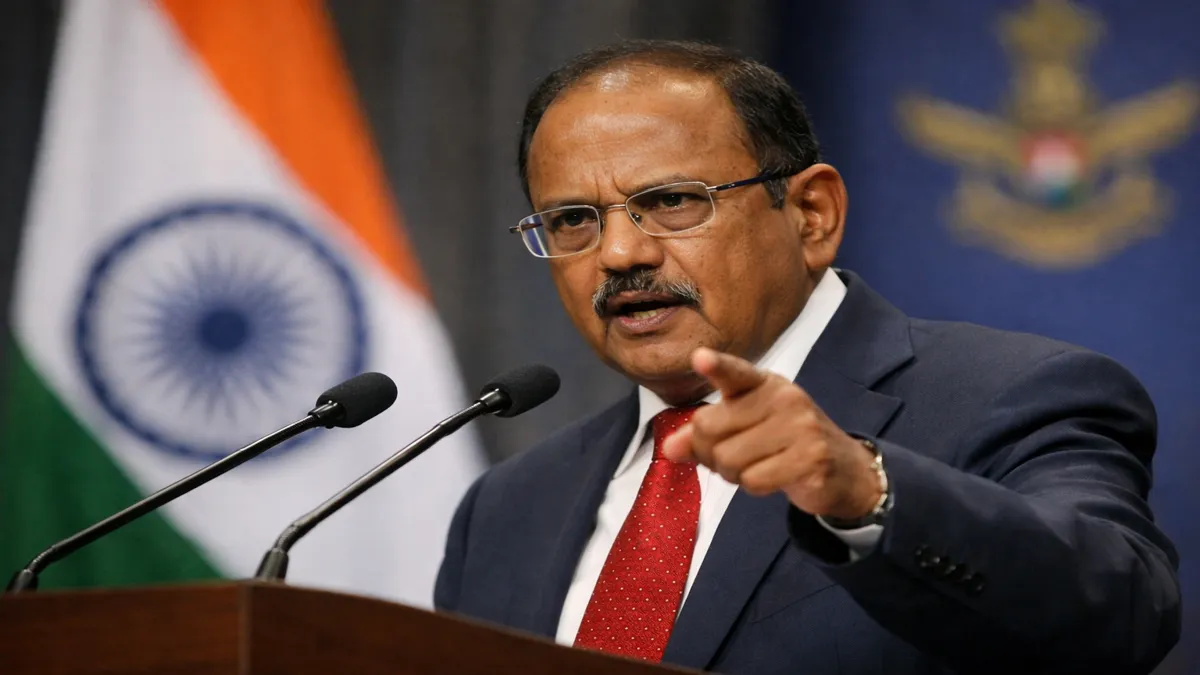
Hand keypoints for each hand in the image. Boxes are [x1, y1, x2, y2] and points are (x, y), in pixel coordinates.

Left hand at [660, 347, 881, 520]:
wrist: (845, 470)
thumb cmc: (784, 444)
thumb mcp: (745, 430)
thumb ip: (704, 436)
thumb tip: (669, 448)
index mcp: (764, 384)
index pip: (736, 372)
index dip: (717, 366)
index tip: (699, 358)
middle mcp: (783, 398)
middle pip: (710, 429)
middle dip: (709, 453)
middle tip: (730, 458)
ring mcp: (801, 427)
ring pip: (729, 459)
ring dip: (732, 474)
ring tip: (755, 467)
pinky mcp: (811, 458)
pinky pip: (753, 480)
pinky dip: (754, 487)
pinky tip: (773, 478)